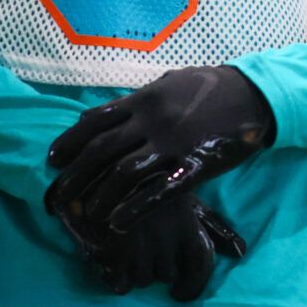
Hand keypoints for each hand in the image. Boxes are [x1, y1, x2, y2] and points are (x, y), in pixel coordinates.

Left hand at [46, 65, 275, 231]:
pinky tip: (117, 223)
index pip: (95, 121)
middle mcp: (151, 119)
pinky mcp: (192, 165)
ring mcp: (171, 143)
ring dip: (99, 196)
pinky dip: (133, 209)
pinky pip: (157, 191)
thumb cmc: (210, 87)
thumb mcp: (170, 83)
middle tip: (57, 195)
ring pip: (123, 173)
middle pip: (101, 150)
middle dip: (74, 175)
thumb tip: (102, 112)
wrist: (253, 96)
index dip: (69, 141)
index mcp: (144, 98)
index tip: (53, 159)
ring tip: (86, 215)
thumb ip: (137, 98)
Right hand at [46, 180, 246, 300]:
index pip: (200, 266)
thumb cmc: (145, 177)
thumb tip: (240, 250)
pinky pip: (120, 284)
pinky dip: (115, 277)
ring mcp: (142, 245)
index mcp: (188, 219)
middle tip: (139, 244)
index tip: (179, 292)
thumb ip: (211, 223)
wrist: (99, 163)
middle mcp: (169, 235)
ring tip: (122, 244)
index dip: (191, 285)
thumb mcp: (182, 193)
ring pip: (144, 279)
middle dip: (154, 265)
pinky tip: (109, 260)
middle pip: (167, 274)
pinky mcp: (114, 253)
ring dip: (134, 269)